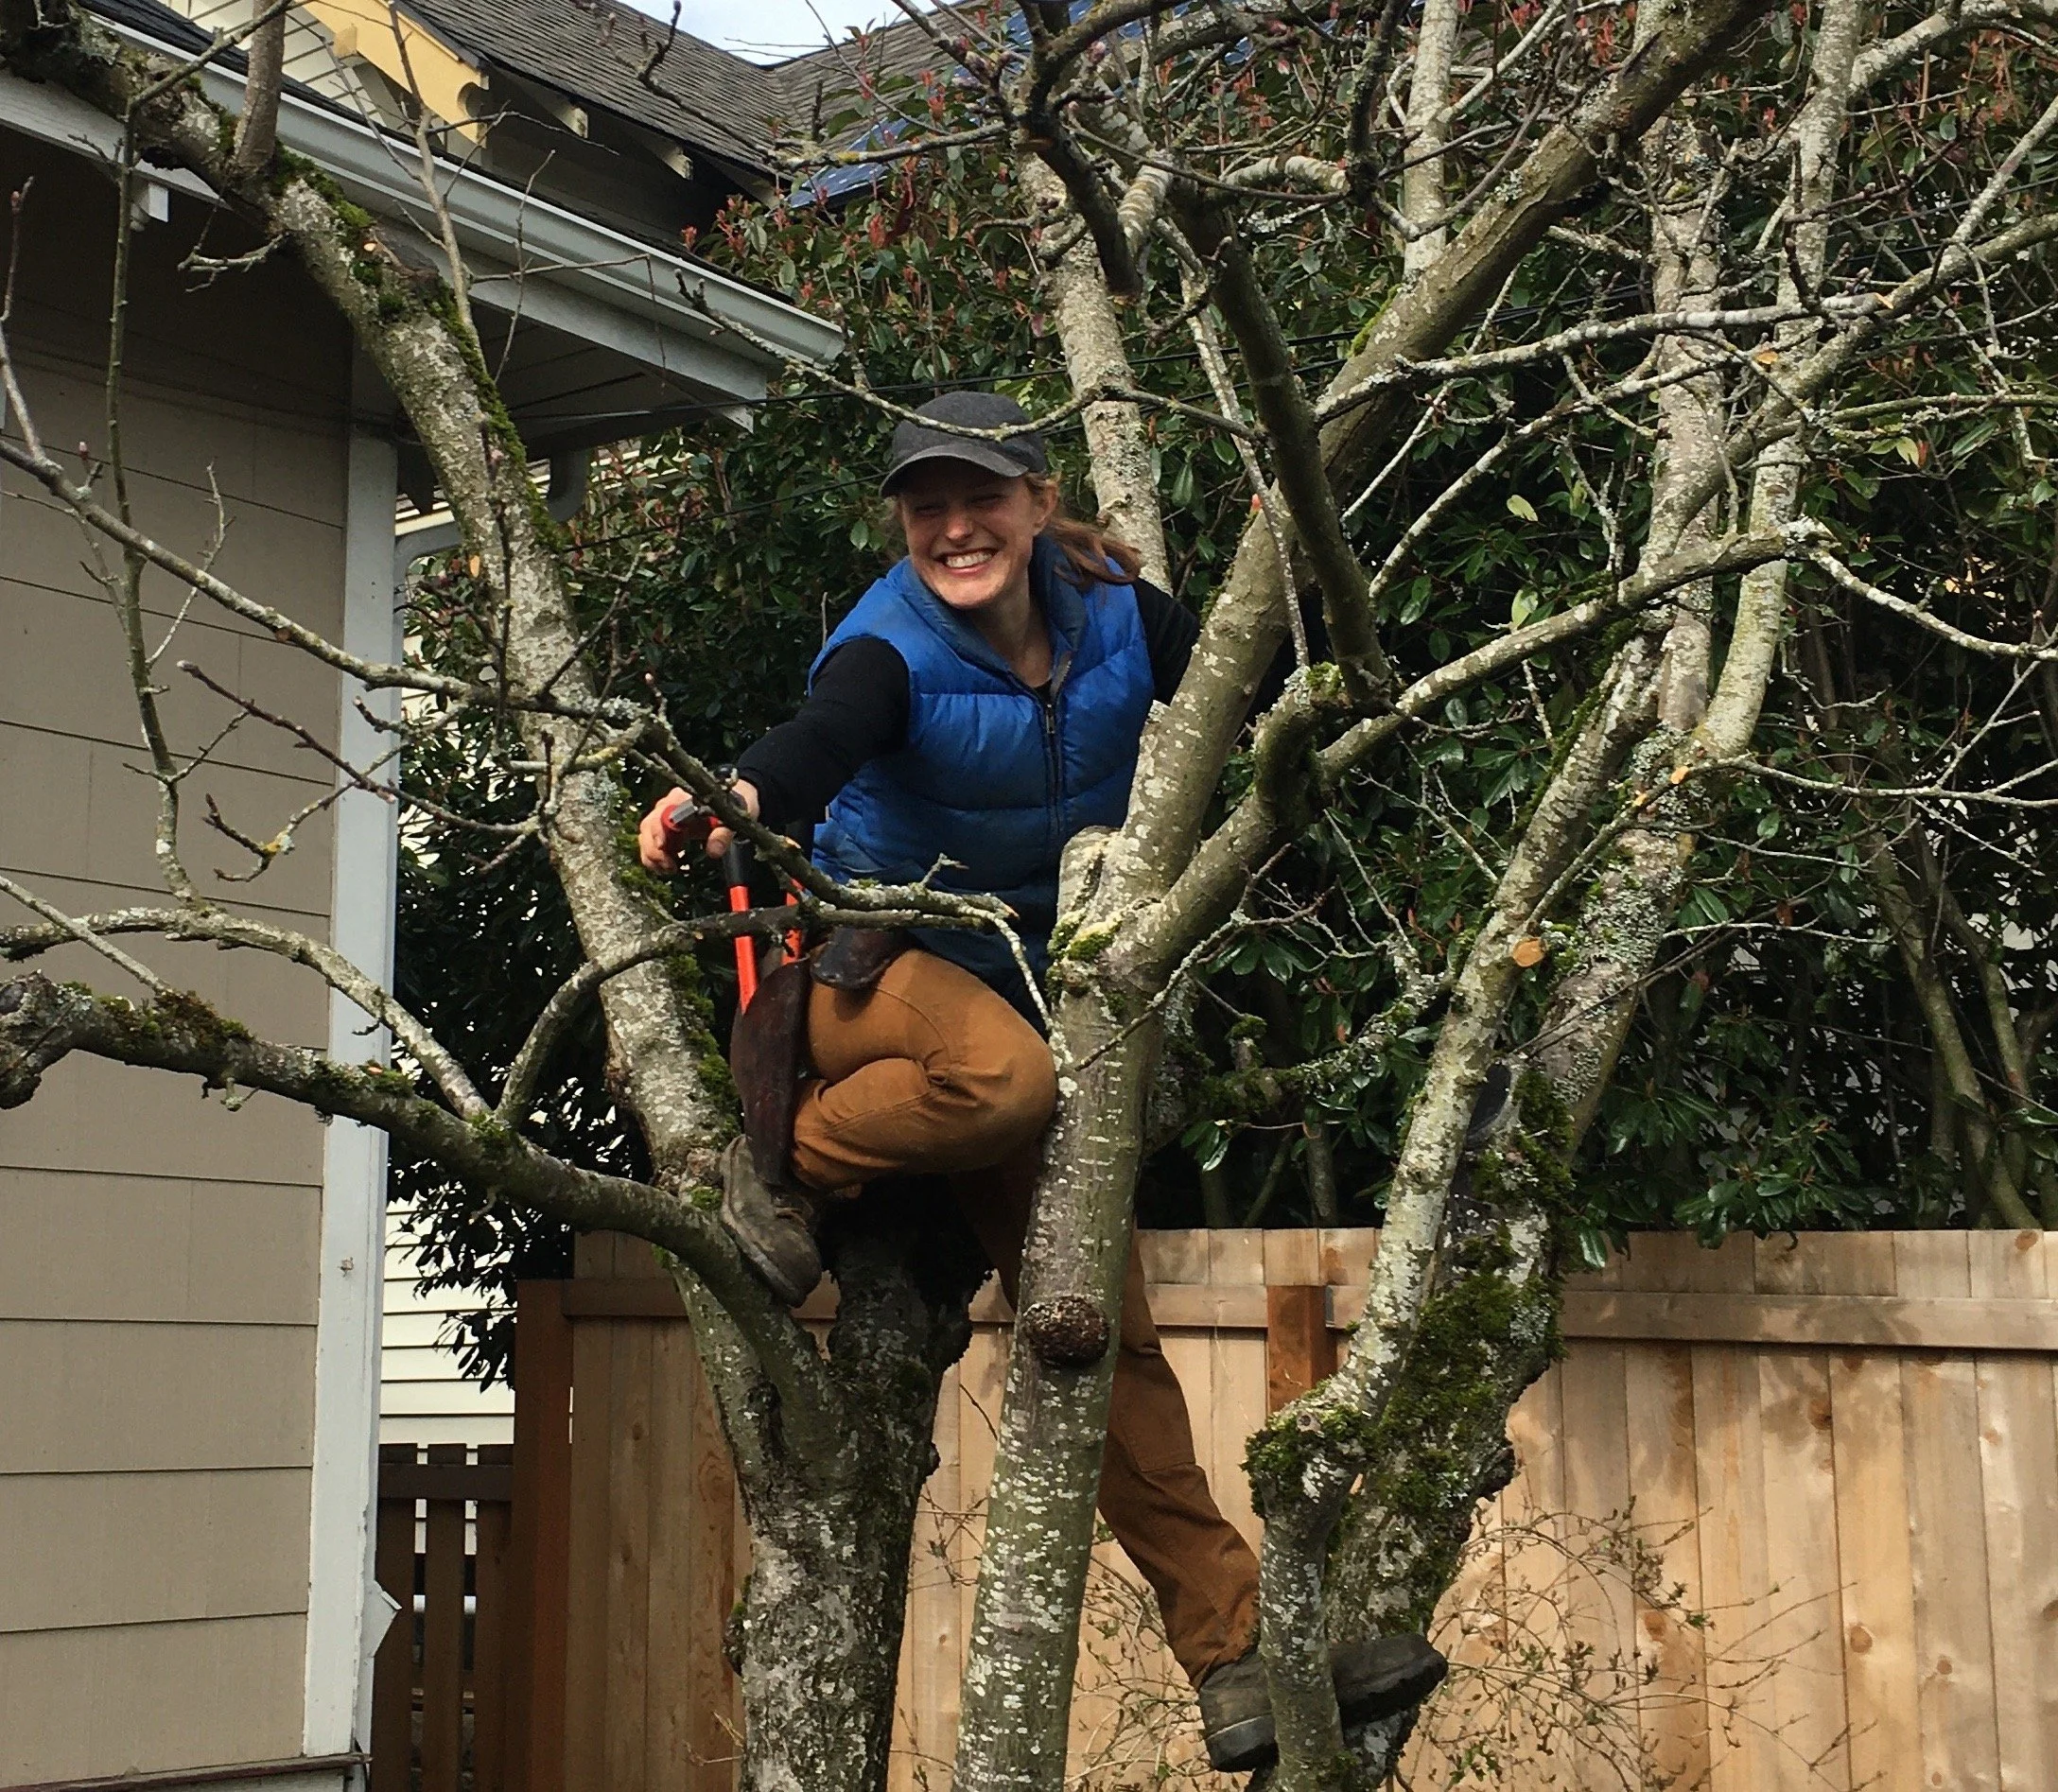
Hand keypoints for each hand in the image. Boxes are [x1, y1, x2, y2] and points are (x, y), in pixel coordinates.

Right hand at [636, 782, 760, 872]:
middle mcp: (668, 804)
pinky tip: (665, 868)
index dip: (658, 830)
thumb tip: (713, 852)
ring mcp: (663, 816)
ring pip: (645, 834)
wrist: (733, 801)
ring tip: (669, 869)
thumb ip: (723, 834)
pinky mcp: (663, 828)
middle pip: (649, 825)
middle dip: (654, 849)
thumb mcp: (732, 820)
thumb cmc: (731, 807)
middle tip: (670, 867)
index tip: (663, 848)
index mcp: (683, 798)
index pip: (663, 812)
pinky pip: (649, 842)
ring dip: (652, 855)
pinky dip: (652, 857)